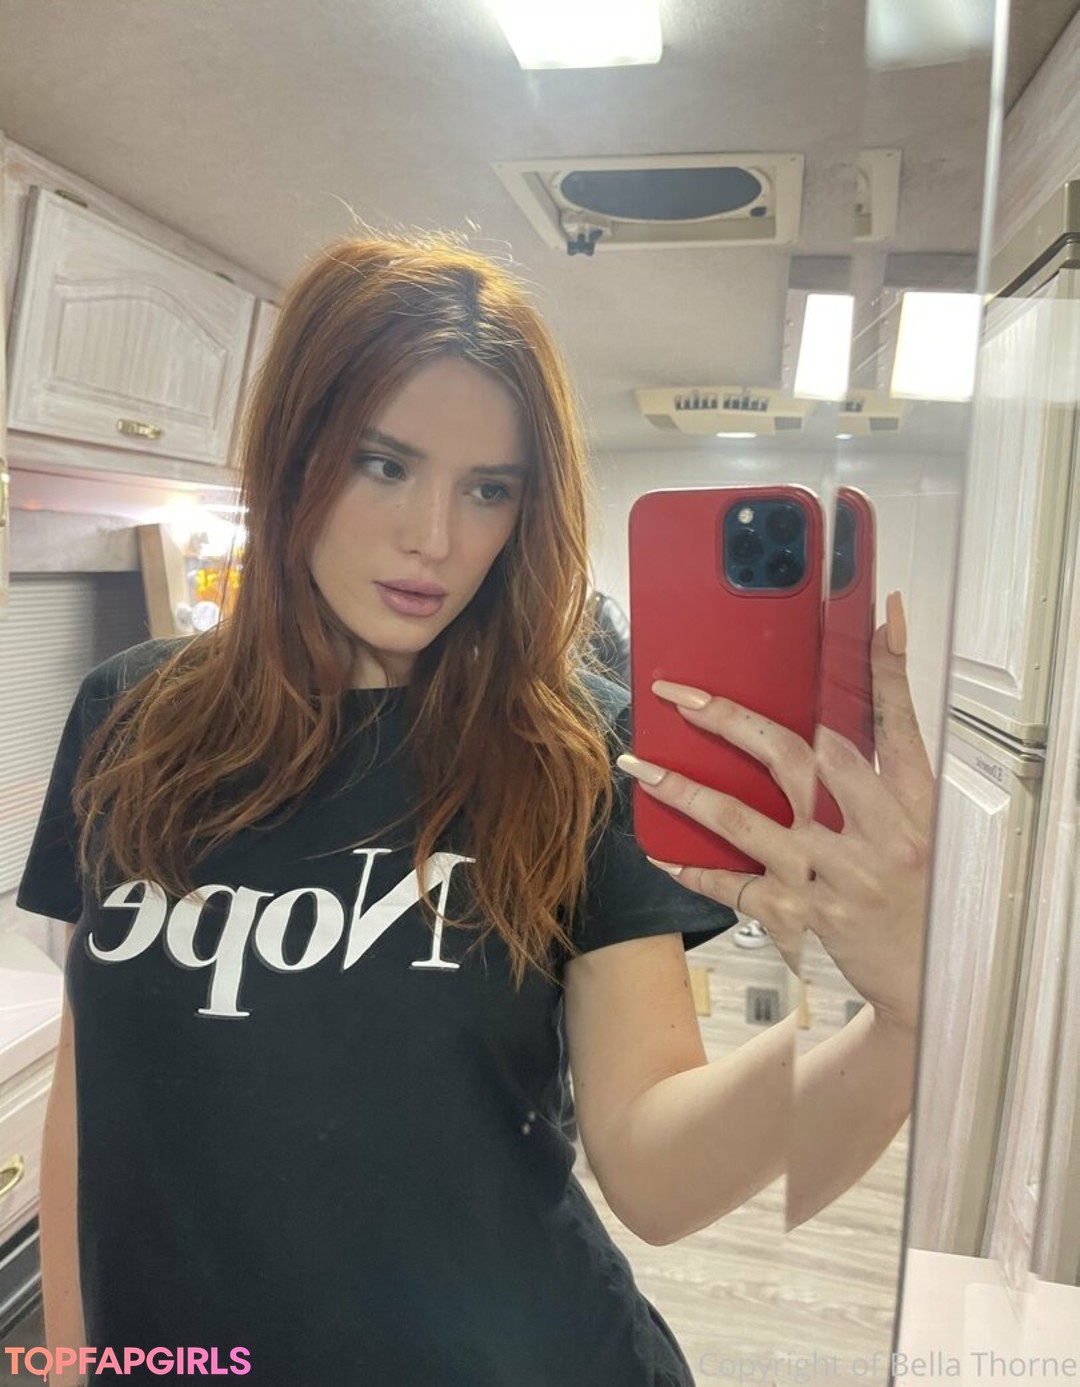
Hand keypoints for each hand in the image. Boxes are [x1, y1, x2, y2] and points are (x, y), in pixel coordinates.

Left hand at [616, 591, 934, 1033]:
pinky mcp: (801, 916)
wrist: (927, 974)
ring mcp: (830, 877)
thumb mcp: (923, 814)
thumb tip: (871, 670)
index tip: (866, 618)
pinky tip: (662, 853)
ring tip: (643, 765)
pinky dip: (695, 870)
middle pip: (795, 760)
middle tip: (681, 697)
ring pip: (745, 822)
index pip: (890, 724)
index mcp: (907, 802)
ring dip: (687, 791)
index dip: (882, 669)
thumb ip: (892, 749)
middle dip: (731, 721)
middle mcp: (869, 835)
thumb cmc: (918, 884)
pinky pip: (735, 888)